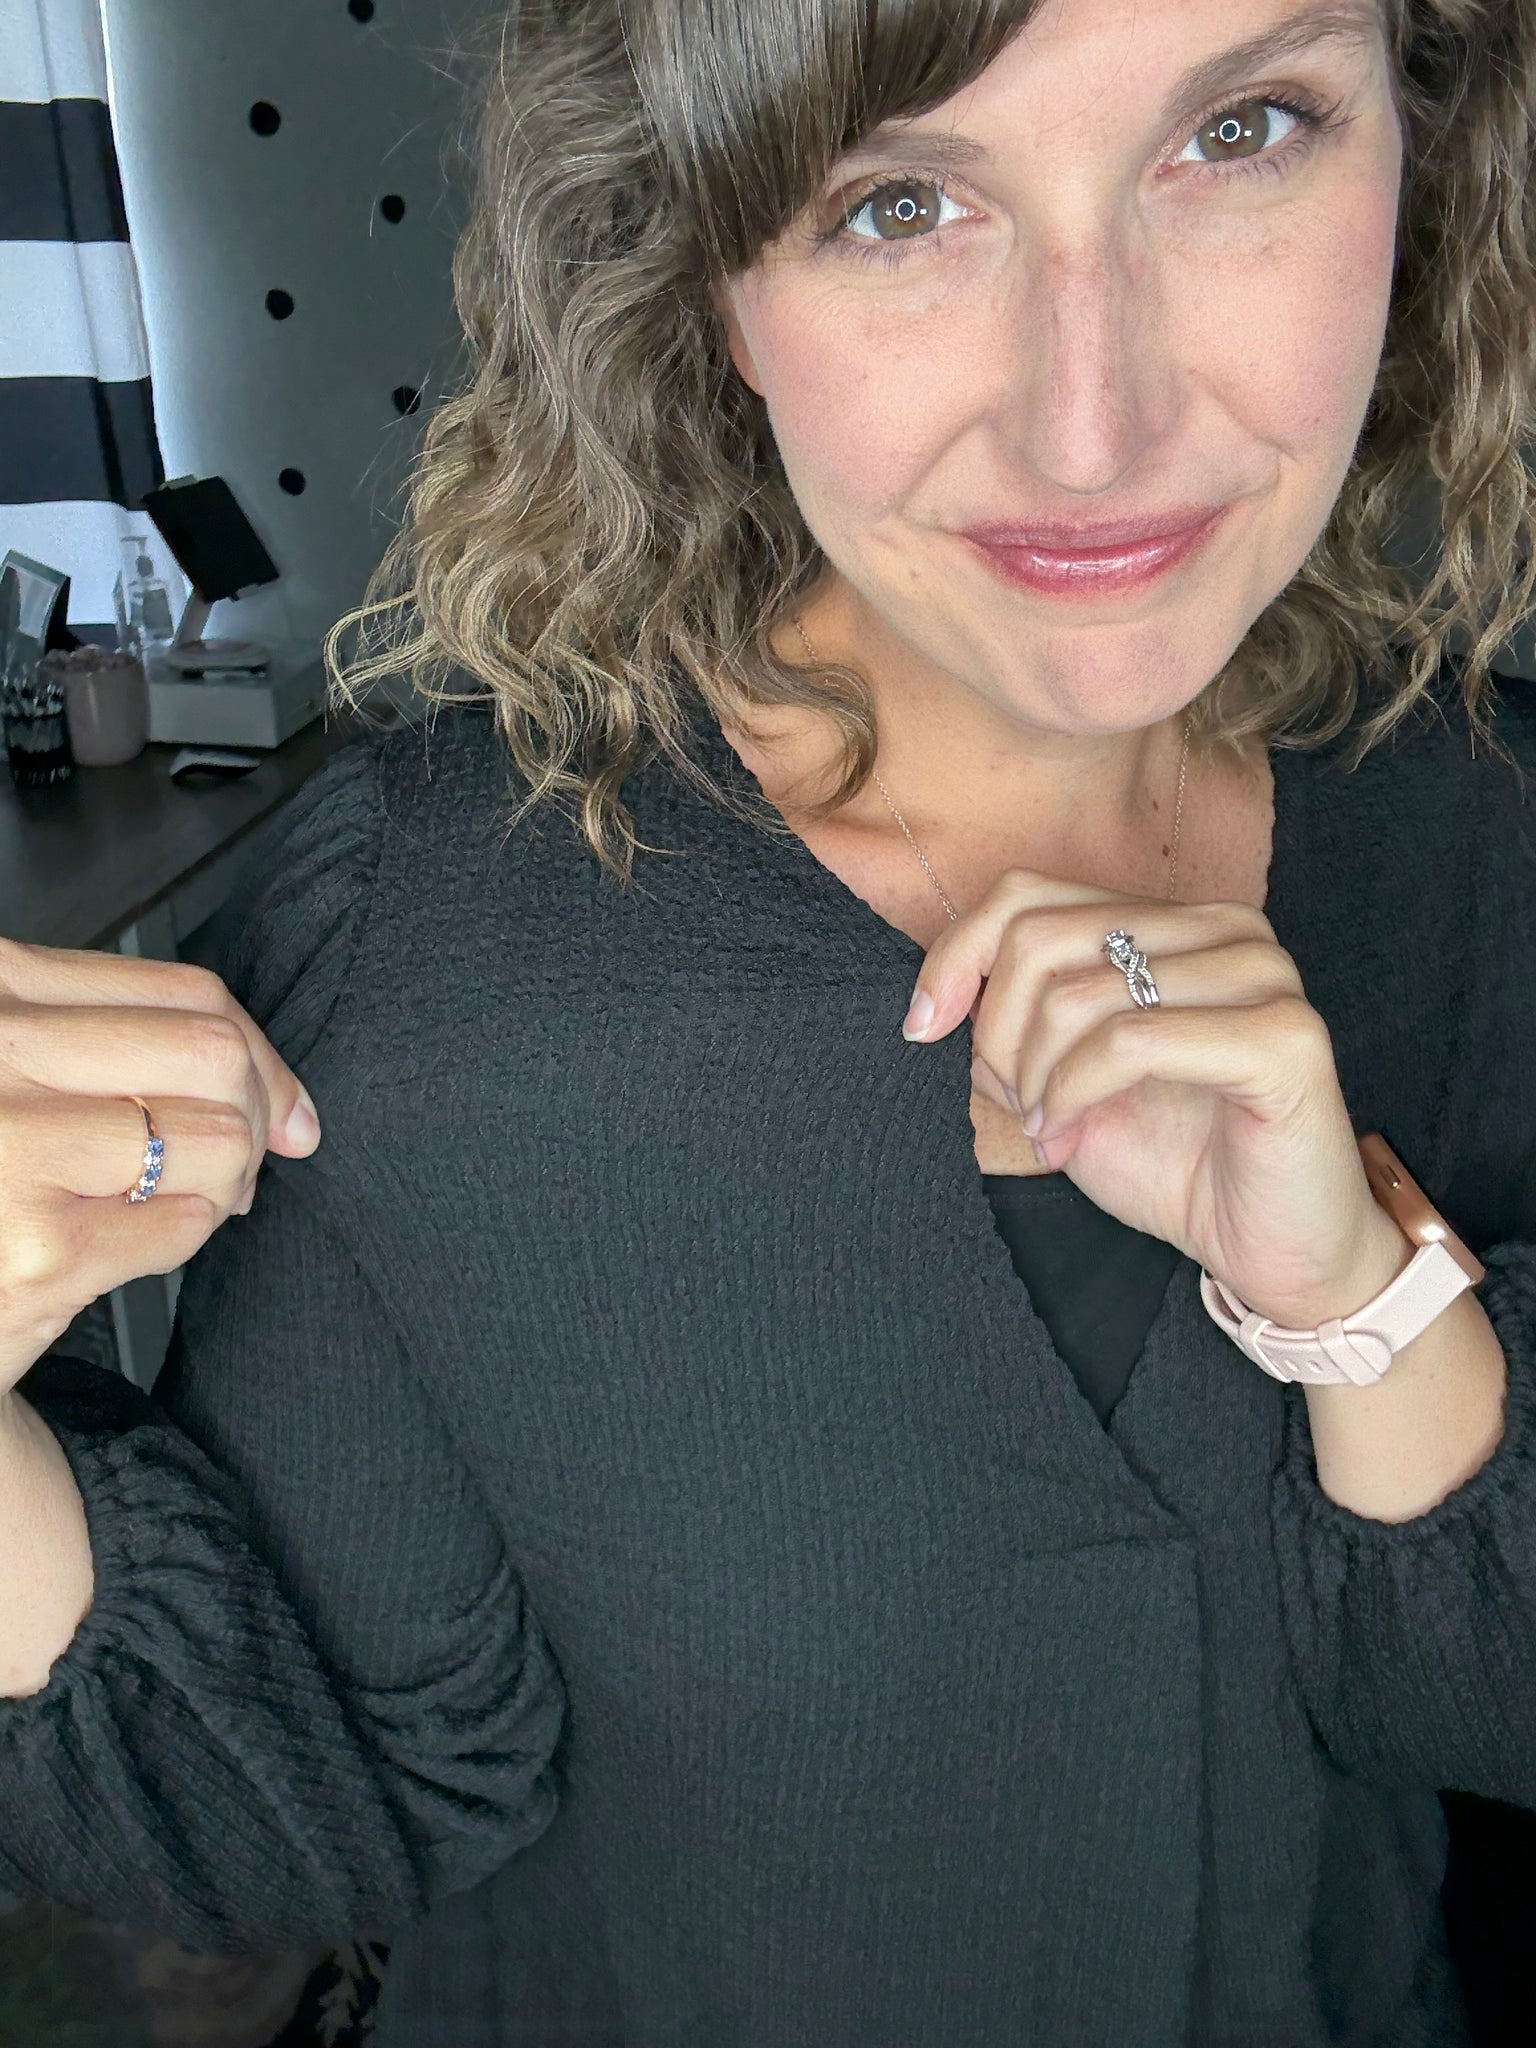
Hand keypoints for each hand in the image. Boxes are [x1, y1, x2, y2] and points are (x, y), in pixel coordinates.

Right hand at [0, 935, 321, 1391]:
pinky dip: (177, 1239)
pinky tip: (120, 1244)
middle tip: (229, 1169)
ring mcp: (14, 1146)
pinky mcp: (41, 1248)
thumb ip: (141, 1060)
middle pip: (214, 1054)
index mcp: (0, 989)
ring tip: (163, 1206)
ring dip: (220, 1186)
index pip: (188, 993)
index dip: (259, 1056)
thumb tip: (294, 1115)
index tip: (281, 1110)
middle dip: (252, 1120)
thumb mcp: (27, 1077)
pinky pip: (185, 1223)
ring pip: (219, 1138)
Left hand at [904, 870, 1410, 1331]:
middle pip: (1043, 936)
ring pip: (1079, 992)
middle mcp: (1227, 929)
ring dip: (1035, 1077)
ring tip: (1049, 1130)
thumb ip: (1014, 1027)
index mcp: (1175, 923)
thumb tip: (944, 998)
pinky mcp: (1284, 1038)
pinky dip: (1074, 1093)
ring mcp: (1263, 976)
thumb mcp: (1063, 1085)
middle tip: (1014, 1105)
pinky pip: (1130, 1041)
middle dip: (998, 1032)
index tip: (923, 1029)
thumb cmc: (1176, 1166)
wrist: (1272, 1256)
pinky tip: (1068, 1138)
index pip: (1030, 894)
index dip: (958, 957)